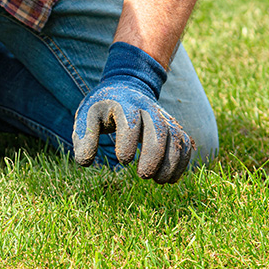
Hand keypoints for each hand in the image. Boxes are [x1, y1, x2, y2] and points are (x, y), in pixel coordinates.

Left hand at [72, 42, 194, 183]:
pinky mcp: (172, 127)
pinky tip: (170, 179)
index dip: (129, 142)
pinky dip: (182, 162)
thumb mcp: (87, 115)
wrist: (127, 87)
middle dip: (154, 155)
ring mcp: (163, 117)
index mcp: (124, 104)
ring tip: (159, 181)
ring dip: (171, 162)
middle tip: (144, 176)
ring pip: (175, 138)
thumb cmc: (104, 107)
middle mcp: (148, 109)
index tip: (123, 160)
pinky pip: (184, 143)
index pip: (130, 122)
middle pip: (158, 130)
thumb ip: (84, 136)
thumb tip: (85, 162)